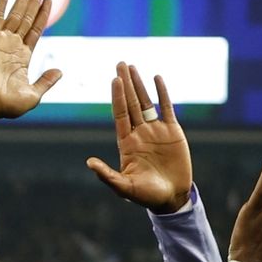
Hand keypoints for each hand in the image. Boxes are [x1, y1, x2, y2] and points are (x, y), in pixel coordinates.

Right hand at [0, 0, 62, 128]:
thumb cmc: (8, 104)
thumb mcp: (33, 94)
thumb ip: (46, 81)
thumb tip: (59, 71)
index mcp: (23, 57)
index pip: (35, 30)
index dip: (42, 14)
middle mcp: (12, 46)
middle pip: (26, 18)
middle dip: (33, 1)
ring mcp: (1, 40)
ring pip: (16, 14)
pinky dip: (2, 0)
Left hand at [86, 65, 192, 212]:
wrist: (171, 198)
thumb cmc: (146, 196)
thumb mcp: (124, 187)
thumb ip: (107, 175)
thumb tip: (88, 162)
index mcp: (126, 143)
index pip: (121, 115)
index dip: (118, 97)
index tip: (114, 80)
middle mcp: (139, 133)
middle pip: (132, 103)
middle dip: (126, 83)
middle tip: (120, 63)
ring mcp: (156, 131)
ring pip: (147, 102)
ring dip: (140, 84)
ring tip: (132, 66)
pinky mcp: (173, 132)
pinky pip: (167, 108)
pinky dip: (162, 93)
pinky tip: (157, 78)